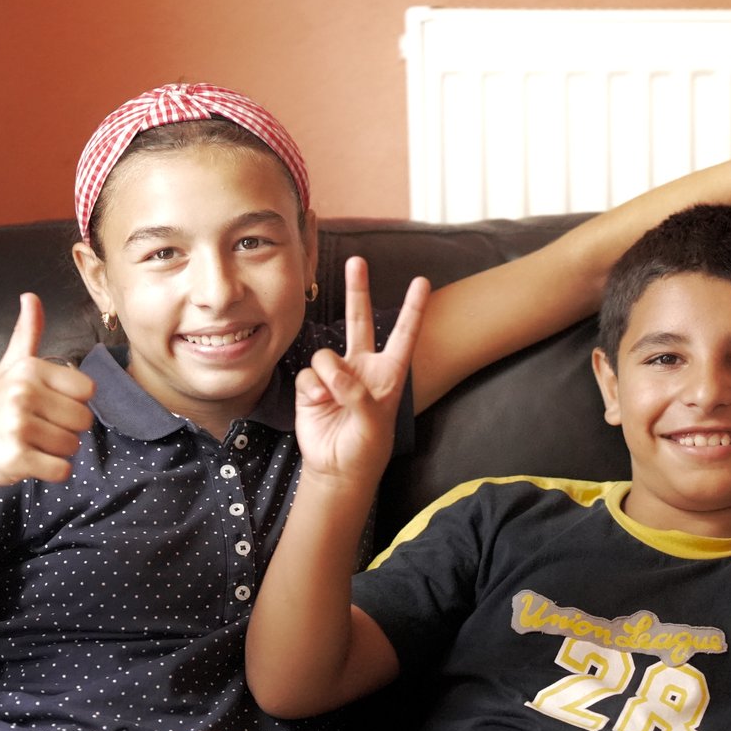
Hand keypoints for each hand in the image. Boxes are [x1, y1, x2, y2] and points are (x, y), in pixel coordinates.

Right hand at [0, 293, 95, 489]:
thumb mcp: (10, 367)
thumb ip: (27, 334)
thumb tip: (30, 296)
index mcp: (29, 369)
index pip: (88, 391)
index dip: (72, 403)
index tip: (46, 405)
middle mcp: (22, 393)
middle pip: (84, 421)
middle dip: (66, 430)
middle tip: (36, 428)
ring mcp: (17, 426)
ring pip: (74, 447)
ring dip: (56, 451)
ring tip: (29, 443)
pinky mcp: (16, 458)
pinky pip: (62, 470)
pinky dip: (51, 472)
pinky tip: (28, 461)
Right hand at [294, 259, 428, 484]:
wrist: (336, 468)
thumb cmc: (366, 448)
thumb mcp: (373, 424)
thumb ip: (357, 393)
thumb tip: (333, 371)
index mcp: (389, 374)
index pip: (403, 334)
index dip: (412, 308)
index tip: (422, 281)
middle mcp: (362, 368)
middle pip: (360, 320)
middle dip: (358, 290)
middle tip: (357, 261)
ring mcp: (335, 375)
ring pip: (326, 354)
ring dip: (327, 376)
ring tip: (331, 400)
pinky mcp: (311, 385)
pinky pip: (307, 374)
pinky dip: (311, 388)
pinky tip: (317, 404)